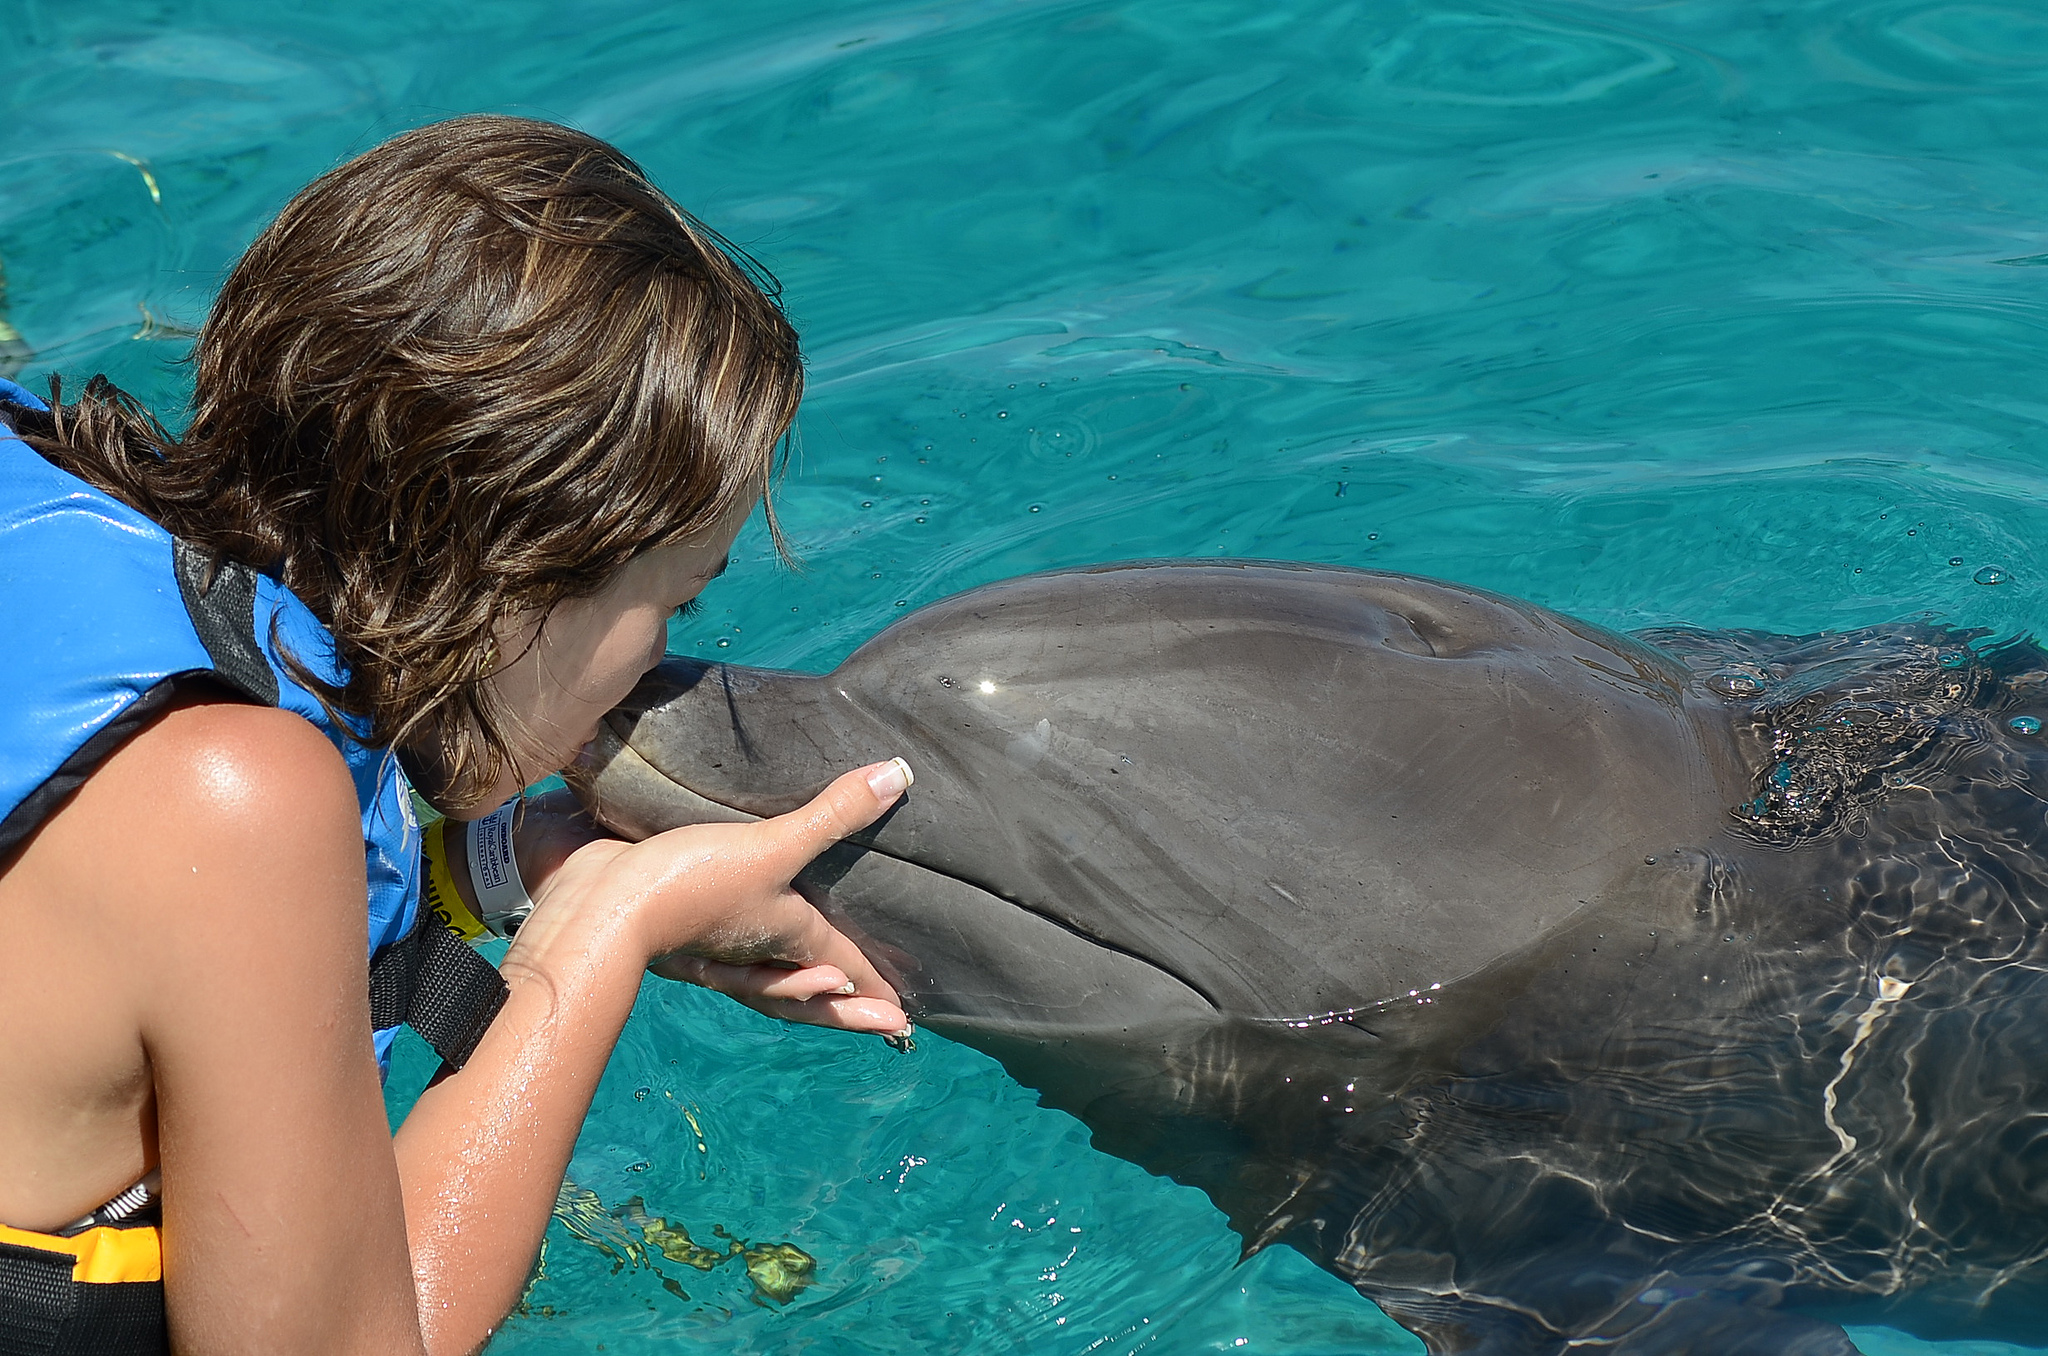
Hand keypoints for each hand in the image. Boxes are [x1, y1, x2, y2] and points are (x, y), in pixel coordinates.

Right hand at [521, 760, 912, 1035]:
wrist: (594, 906)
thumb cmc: (688, 885)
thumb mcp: (770, 847)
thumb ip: (830, 815)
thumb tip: (897, 776)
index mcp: (783, 936)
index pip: (840, 961)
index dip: (872, 985)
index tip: (900, 1018)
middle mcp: (750, 951)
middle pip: (806, 988)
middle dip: (844, 1009)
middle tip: (884, 1025)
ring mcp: (709, 950)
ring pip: (764, 978)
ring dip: (798, 987)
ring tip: (826, 988)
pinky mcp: (671, 934)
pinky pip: (720, 959)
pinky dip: (741, 959)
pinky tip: (736, 940)